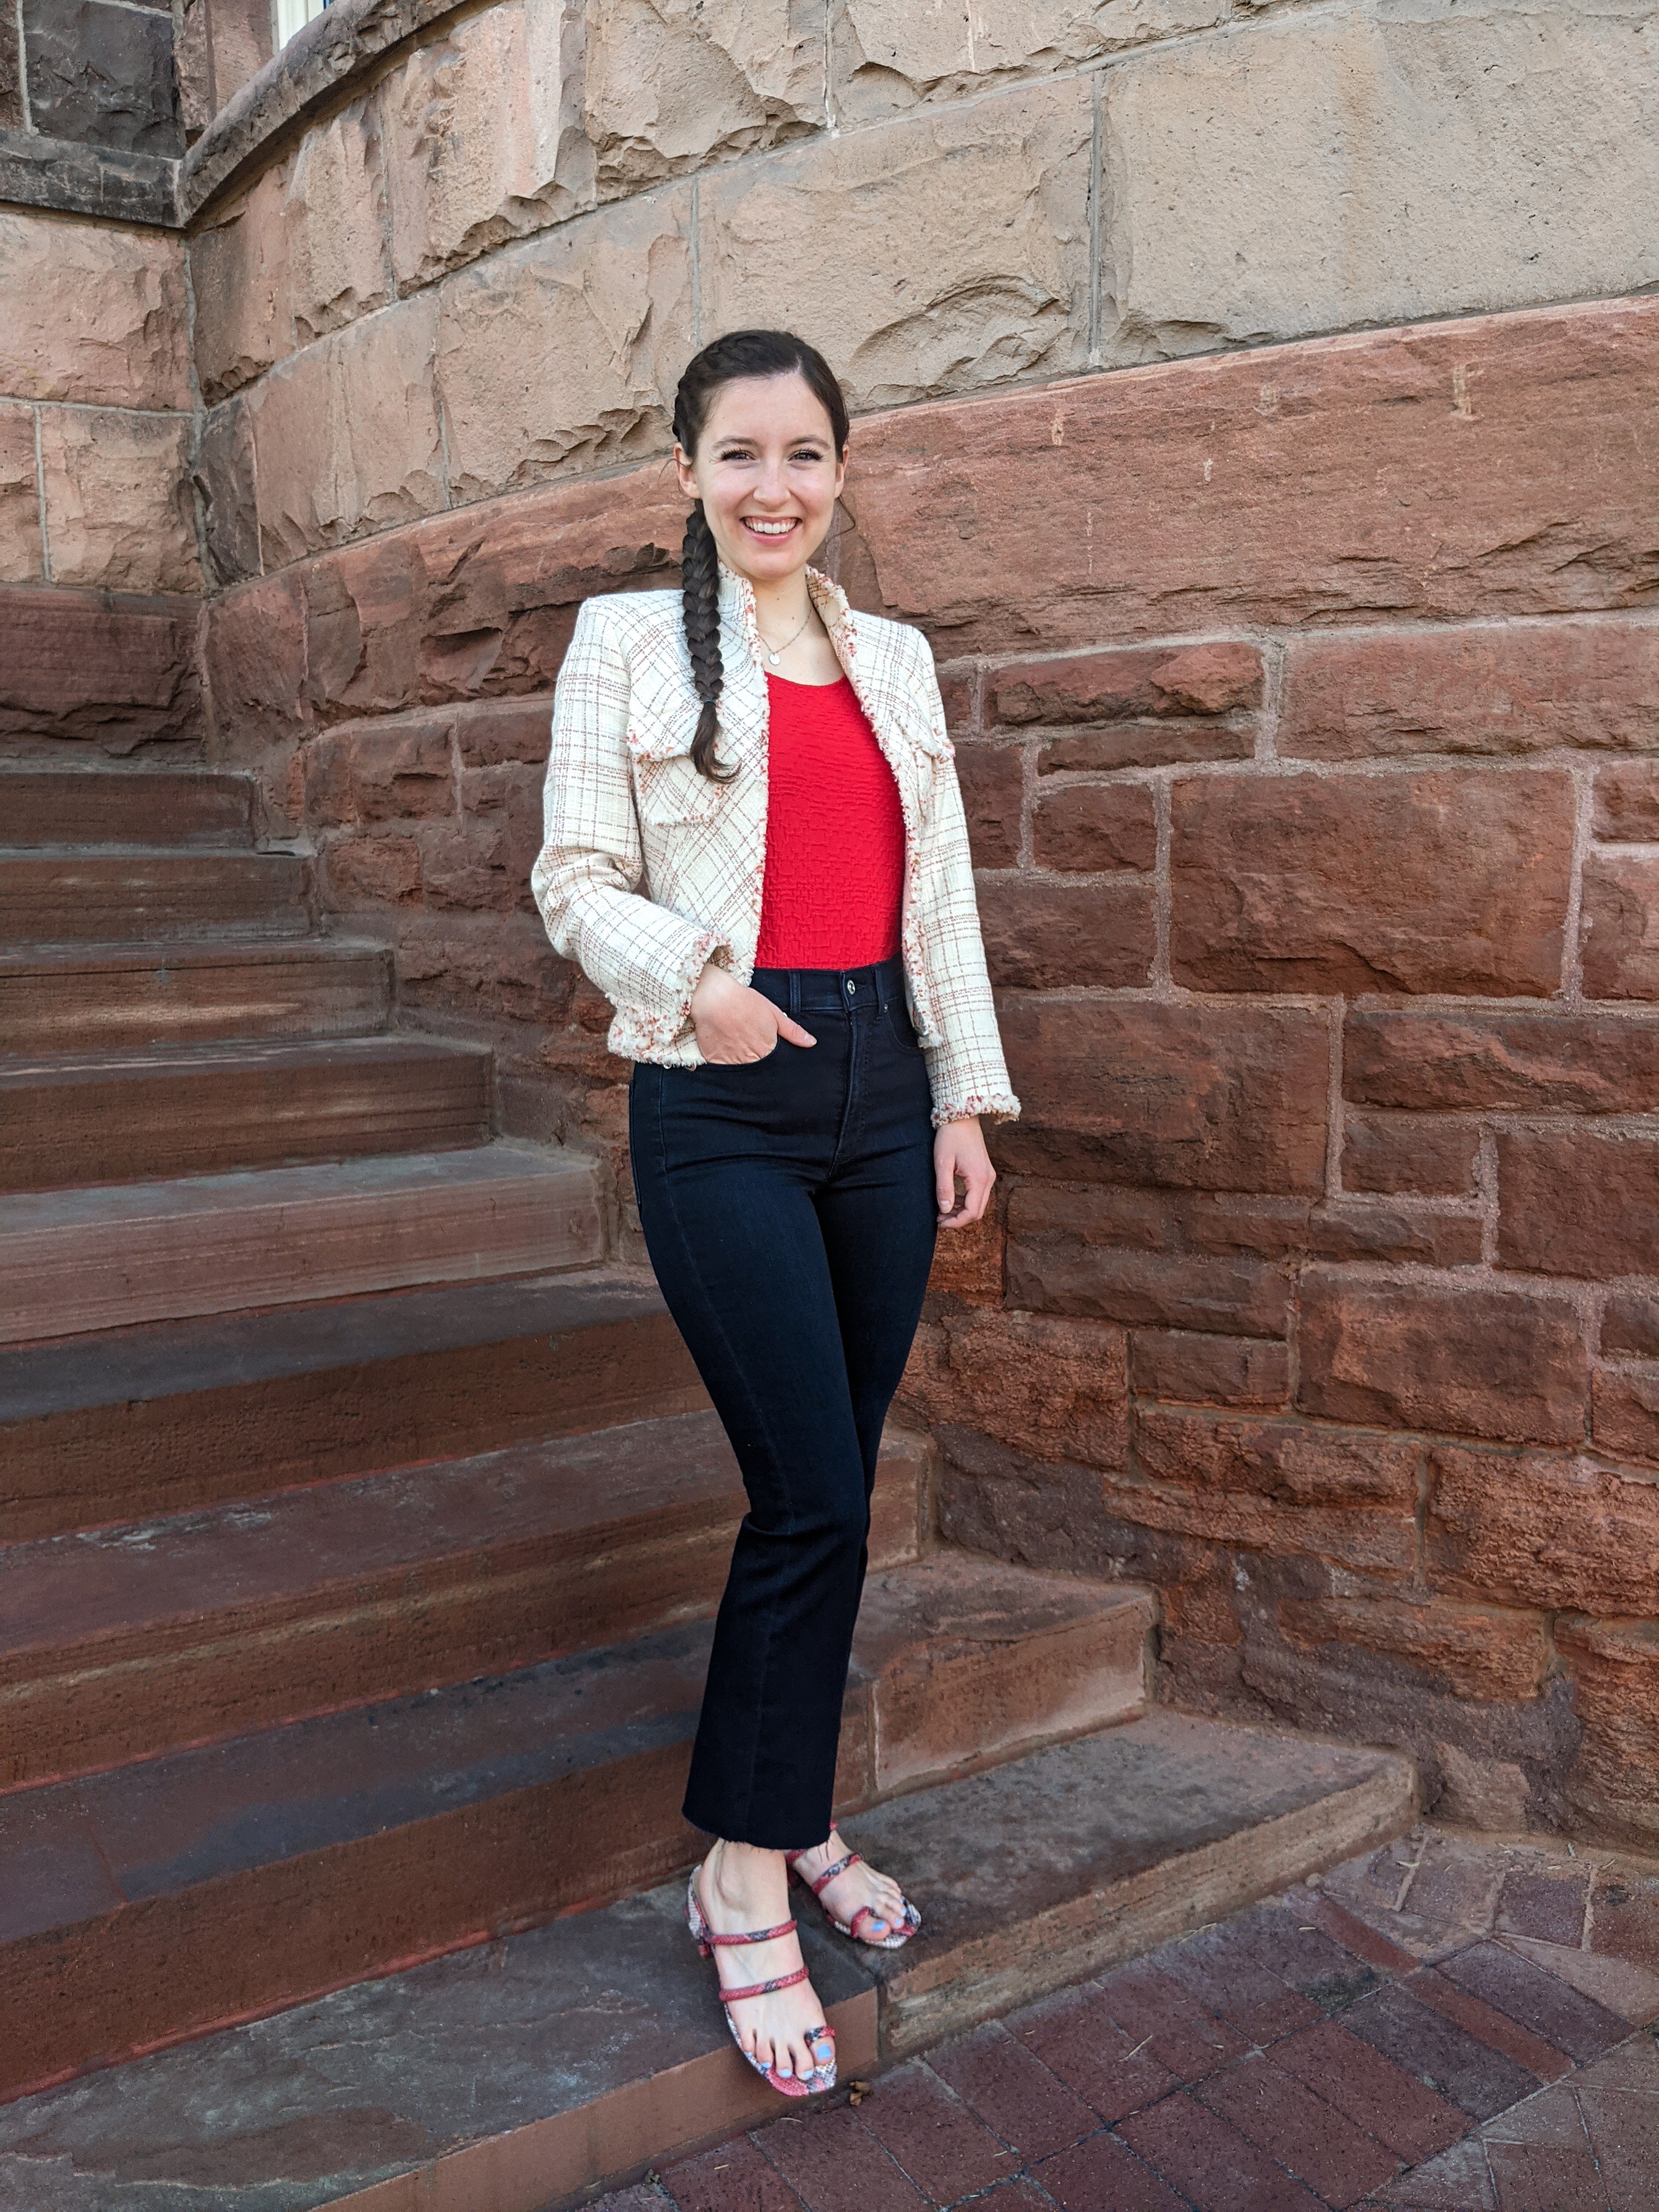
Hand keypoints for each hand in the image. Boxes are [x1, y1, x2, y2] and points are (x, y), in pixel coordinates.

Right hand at [690, 963, 815, 1062]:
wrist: (713, 997)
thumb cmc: (744, 1002)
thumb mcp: (773, 1013)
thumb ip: (792, 1031)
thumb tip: (811, 1043)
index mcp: (767, 1049)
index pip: (776, 1066)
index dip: (773, 1062)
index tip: (769, 1055)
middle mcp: (751, 1059)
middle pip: (759, 1070)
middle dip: (758, 1063)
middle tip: (751, 1047)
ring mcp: (732, 1062)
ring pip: (742, 1072)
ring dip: (742, 1064)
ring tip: (737, 1047)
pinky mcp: (714, 1061)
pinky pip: (723, 1069)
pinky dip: (725, 1063)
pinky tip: (725, 1049)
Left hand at [935, 1116, 993, 1227]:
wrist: (962, 1116)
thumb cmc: (950, 1137)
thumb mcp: (942, 1163)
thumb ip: (944, 1188)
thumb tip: (944, 1210)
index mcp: (979, 1178)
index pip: (971, 1212)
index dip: (956, 1222)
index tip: (940, 1222)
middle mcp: (988, 1179)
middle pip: (977, 1211)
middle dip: (959, 1219)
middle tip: (939, 1219)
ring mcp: (988, 1175)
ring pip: (978, 1204)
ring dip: (962, 1210)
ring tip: (943, 1210)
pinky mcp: (985, 1172)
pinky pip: (978, 1194)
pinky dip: (966, 1201)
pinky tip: (952, 1198)